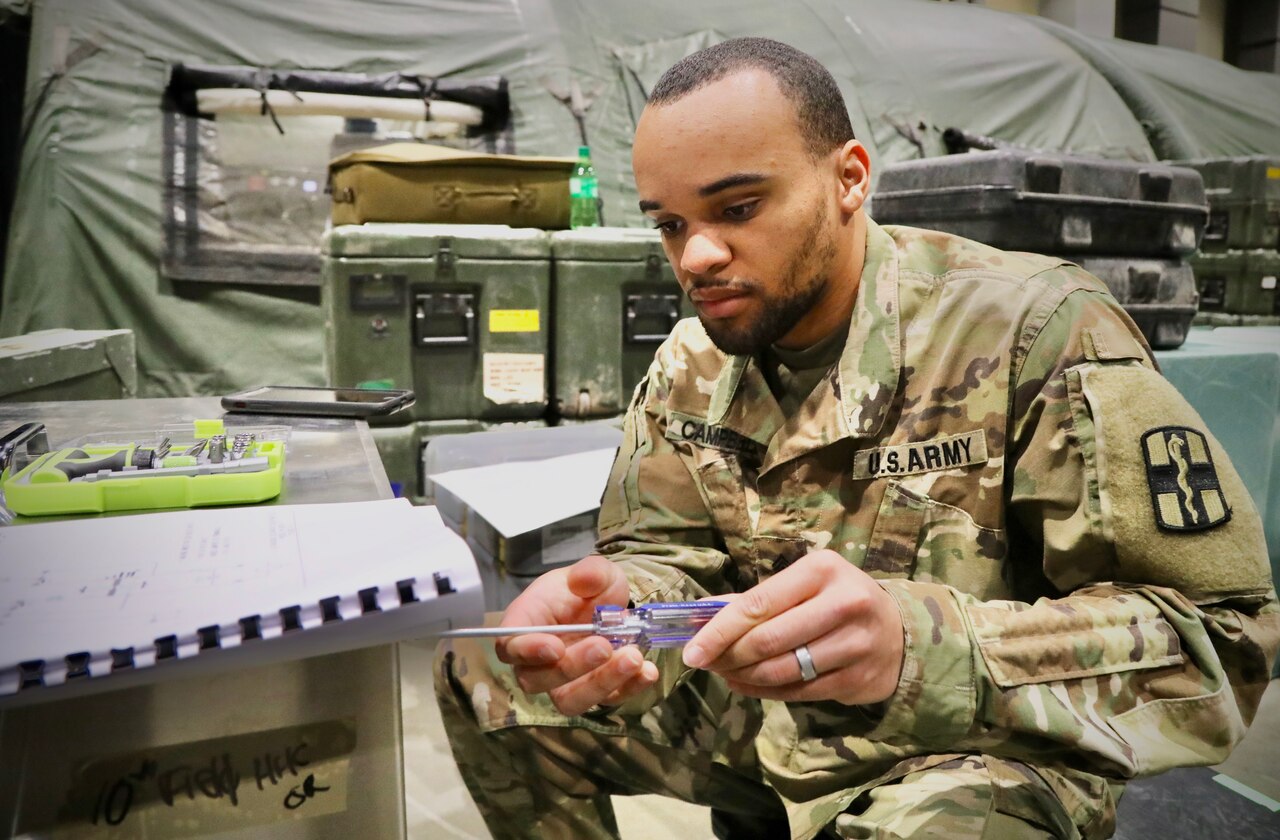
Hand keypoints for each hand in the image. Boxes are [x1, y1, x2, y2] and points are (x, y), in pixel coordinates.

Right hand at [495, 554, 658, 715]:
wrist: (612, 605)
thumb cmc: (589, 588)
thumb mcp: (596, 571)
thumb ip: (591, 571)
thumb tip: (583, 579)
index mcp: (526, 624)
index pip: (510, 646)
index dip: (527, 651)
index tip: (556, 647)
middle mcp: (538, 661)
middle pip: (537, 680)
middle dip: (572, 667)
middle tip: (604, 646)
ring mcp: (564, 682)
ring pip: (570, 700)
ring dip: (601, 684)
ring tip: (633, 658)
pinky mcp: (595, 692)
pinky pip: (606, 701)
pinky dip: (629, 689)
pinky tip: (647, 672)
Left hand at [681, 550, 903, 704]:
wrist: (899, 632)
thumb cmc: (837, 601)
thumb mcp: (805, 584)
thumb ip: (757, 599)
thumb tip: (700, 614)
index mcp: (821, 570)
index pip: (758, 604)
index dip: (718, 630)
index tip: (692, 650)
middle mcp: (842, 603)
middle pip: (768, 640)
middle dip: (728, 656)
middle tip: (705, 664)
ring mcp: (854, 644)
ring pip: (782, 670)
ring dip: (744, 677)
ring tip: (725, 674)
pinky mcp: (858, 679)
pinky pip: (799, 692)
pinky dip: (765, 692)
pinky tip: (748, 685)